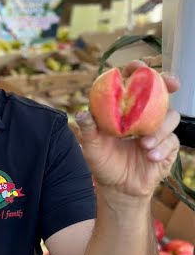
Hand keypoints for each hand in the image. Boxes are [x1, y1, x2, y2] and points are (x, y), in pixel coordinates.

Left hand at [76, 61, 180, 198]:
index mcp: (125, 110)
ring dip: (160, 128)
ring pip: (170, 117)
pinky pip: (172, 141)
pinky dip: (162, 147)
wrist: (117, 187)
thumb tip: (82, 114)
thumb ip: (88, 129)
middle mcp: (143, 116)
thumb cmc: (102, 161)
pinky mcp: (168, 147)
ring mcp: (158, 130)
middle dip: (167, 82)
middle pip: (161, 92)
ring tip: (144, 144)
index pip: (133, 84)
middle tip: (169, 82)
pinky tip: (150, 155)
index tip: (138, 67)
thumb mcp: (91, 145)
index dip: (137, 71)